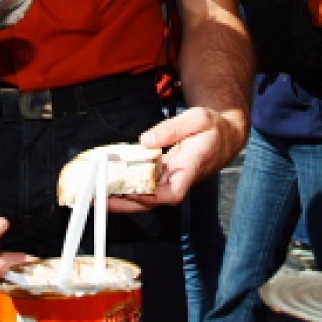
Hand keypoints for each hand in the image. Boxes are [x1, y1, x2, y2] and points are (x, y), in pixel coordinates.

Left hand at [113, 106, 244, 213]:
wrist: (224, 135)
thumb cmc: (213, 128)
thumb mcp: (198, 119)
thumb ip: (172, 128)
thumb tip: (146, 140)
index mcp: (191, 168)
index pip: (174, 193)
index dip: (153, 197)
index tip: (134, 191)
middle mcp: (179, 179)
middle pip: (152, 200)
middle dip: (126, 203)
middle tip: (101, 200)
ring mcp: (170, 178)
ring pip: (146, 195)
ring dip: (122, 198)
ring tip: (98, 196)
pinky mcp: (163, 174)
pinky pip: (144, 183)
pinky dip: (127, 185)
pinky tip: (109, 182)